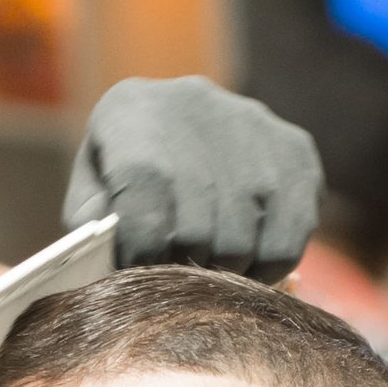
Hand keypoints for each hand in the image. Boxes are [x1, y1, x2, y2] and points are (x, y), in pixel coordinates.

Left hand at [65, 77, 323, 279]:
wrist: (174, 130)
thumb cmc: (120, 177)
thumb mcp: (91, 196)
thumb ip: (94, 227)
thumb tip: (123, 259)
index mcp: (131, 110)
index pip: (143, 184)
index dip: (141, 246)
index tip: (139, 272)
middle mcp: (198, 103)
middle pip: (197, 224)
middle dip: (182, 269)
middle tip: (175, 283)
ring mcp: (255, 126)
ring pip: (244, 238)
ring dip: (224, 276)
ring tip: (208, 275)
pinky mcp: (296, 150)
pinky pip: (292, 236)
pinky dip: (269, 267)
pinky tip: (246, 266)